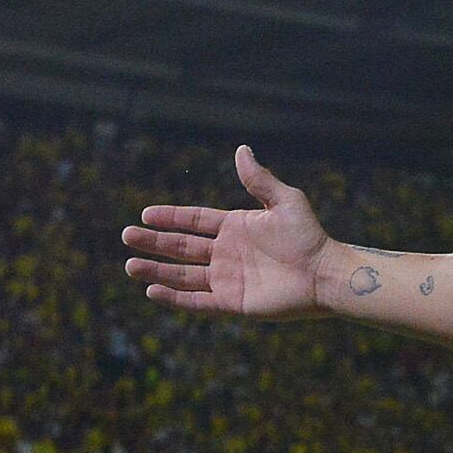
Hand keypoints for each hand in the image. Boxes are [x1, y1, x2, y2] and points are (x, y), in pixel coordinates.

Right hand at [124, 148, 331, 318]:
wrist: (325, 274)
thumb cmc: (309, 237)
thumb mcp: (285, 201)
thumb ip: (259, 180)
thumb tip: (241, 150)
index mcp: (235, 227)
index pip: (193, 221)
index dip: (169, 218)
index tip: (144, 214)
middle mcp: (226, 253)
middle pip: (181, 247)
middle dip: (153, 242)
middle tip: (126, 236)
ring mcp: (227, 279)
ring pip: (183, 275)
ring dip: (156, 271)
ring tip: (130, 266)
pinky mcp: (233, 302)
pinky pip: (198, 301)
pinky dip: (175, 298)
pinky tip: (152, 293)